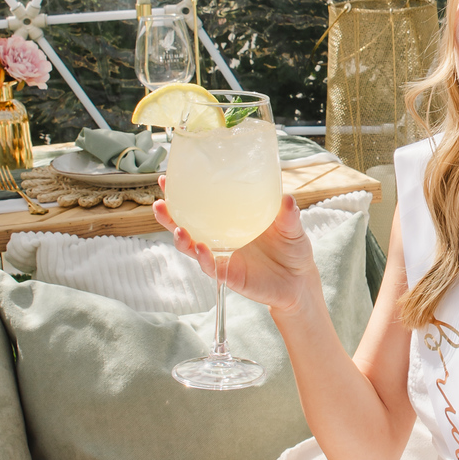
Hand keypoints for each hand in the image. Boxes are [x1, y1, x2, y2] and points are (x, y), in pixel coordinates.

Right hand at [154, 188, 316, 314]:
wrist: (299, 281)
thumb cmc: (292, 248)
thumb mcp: (292, 226)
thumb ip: (287, 214)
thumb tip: (287, 198)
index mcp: (230, 219)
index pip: (201, 203)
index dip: (182, 192)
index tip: (166, 178)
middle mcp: (220, 237)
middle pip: (186, 224)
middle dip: (169, 215)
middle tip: (159, 202)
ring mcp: (222, 256)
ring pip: (193, 248)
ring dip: (181, 238)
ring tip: (178, 229)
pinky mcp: (228, 275)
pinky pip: (211, 267)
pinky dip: (205, 259)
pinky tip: (201, 249)